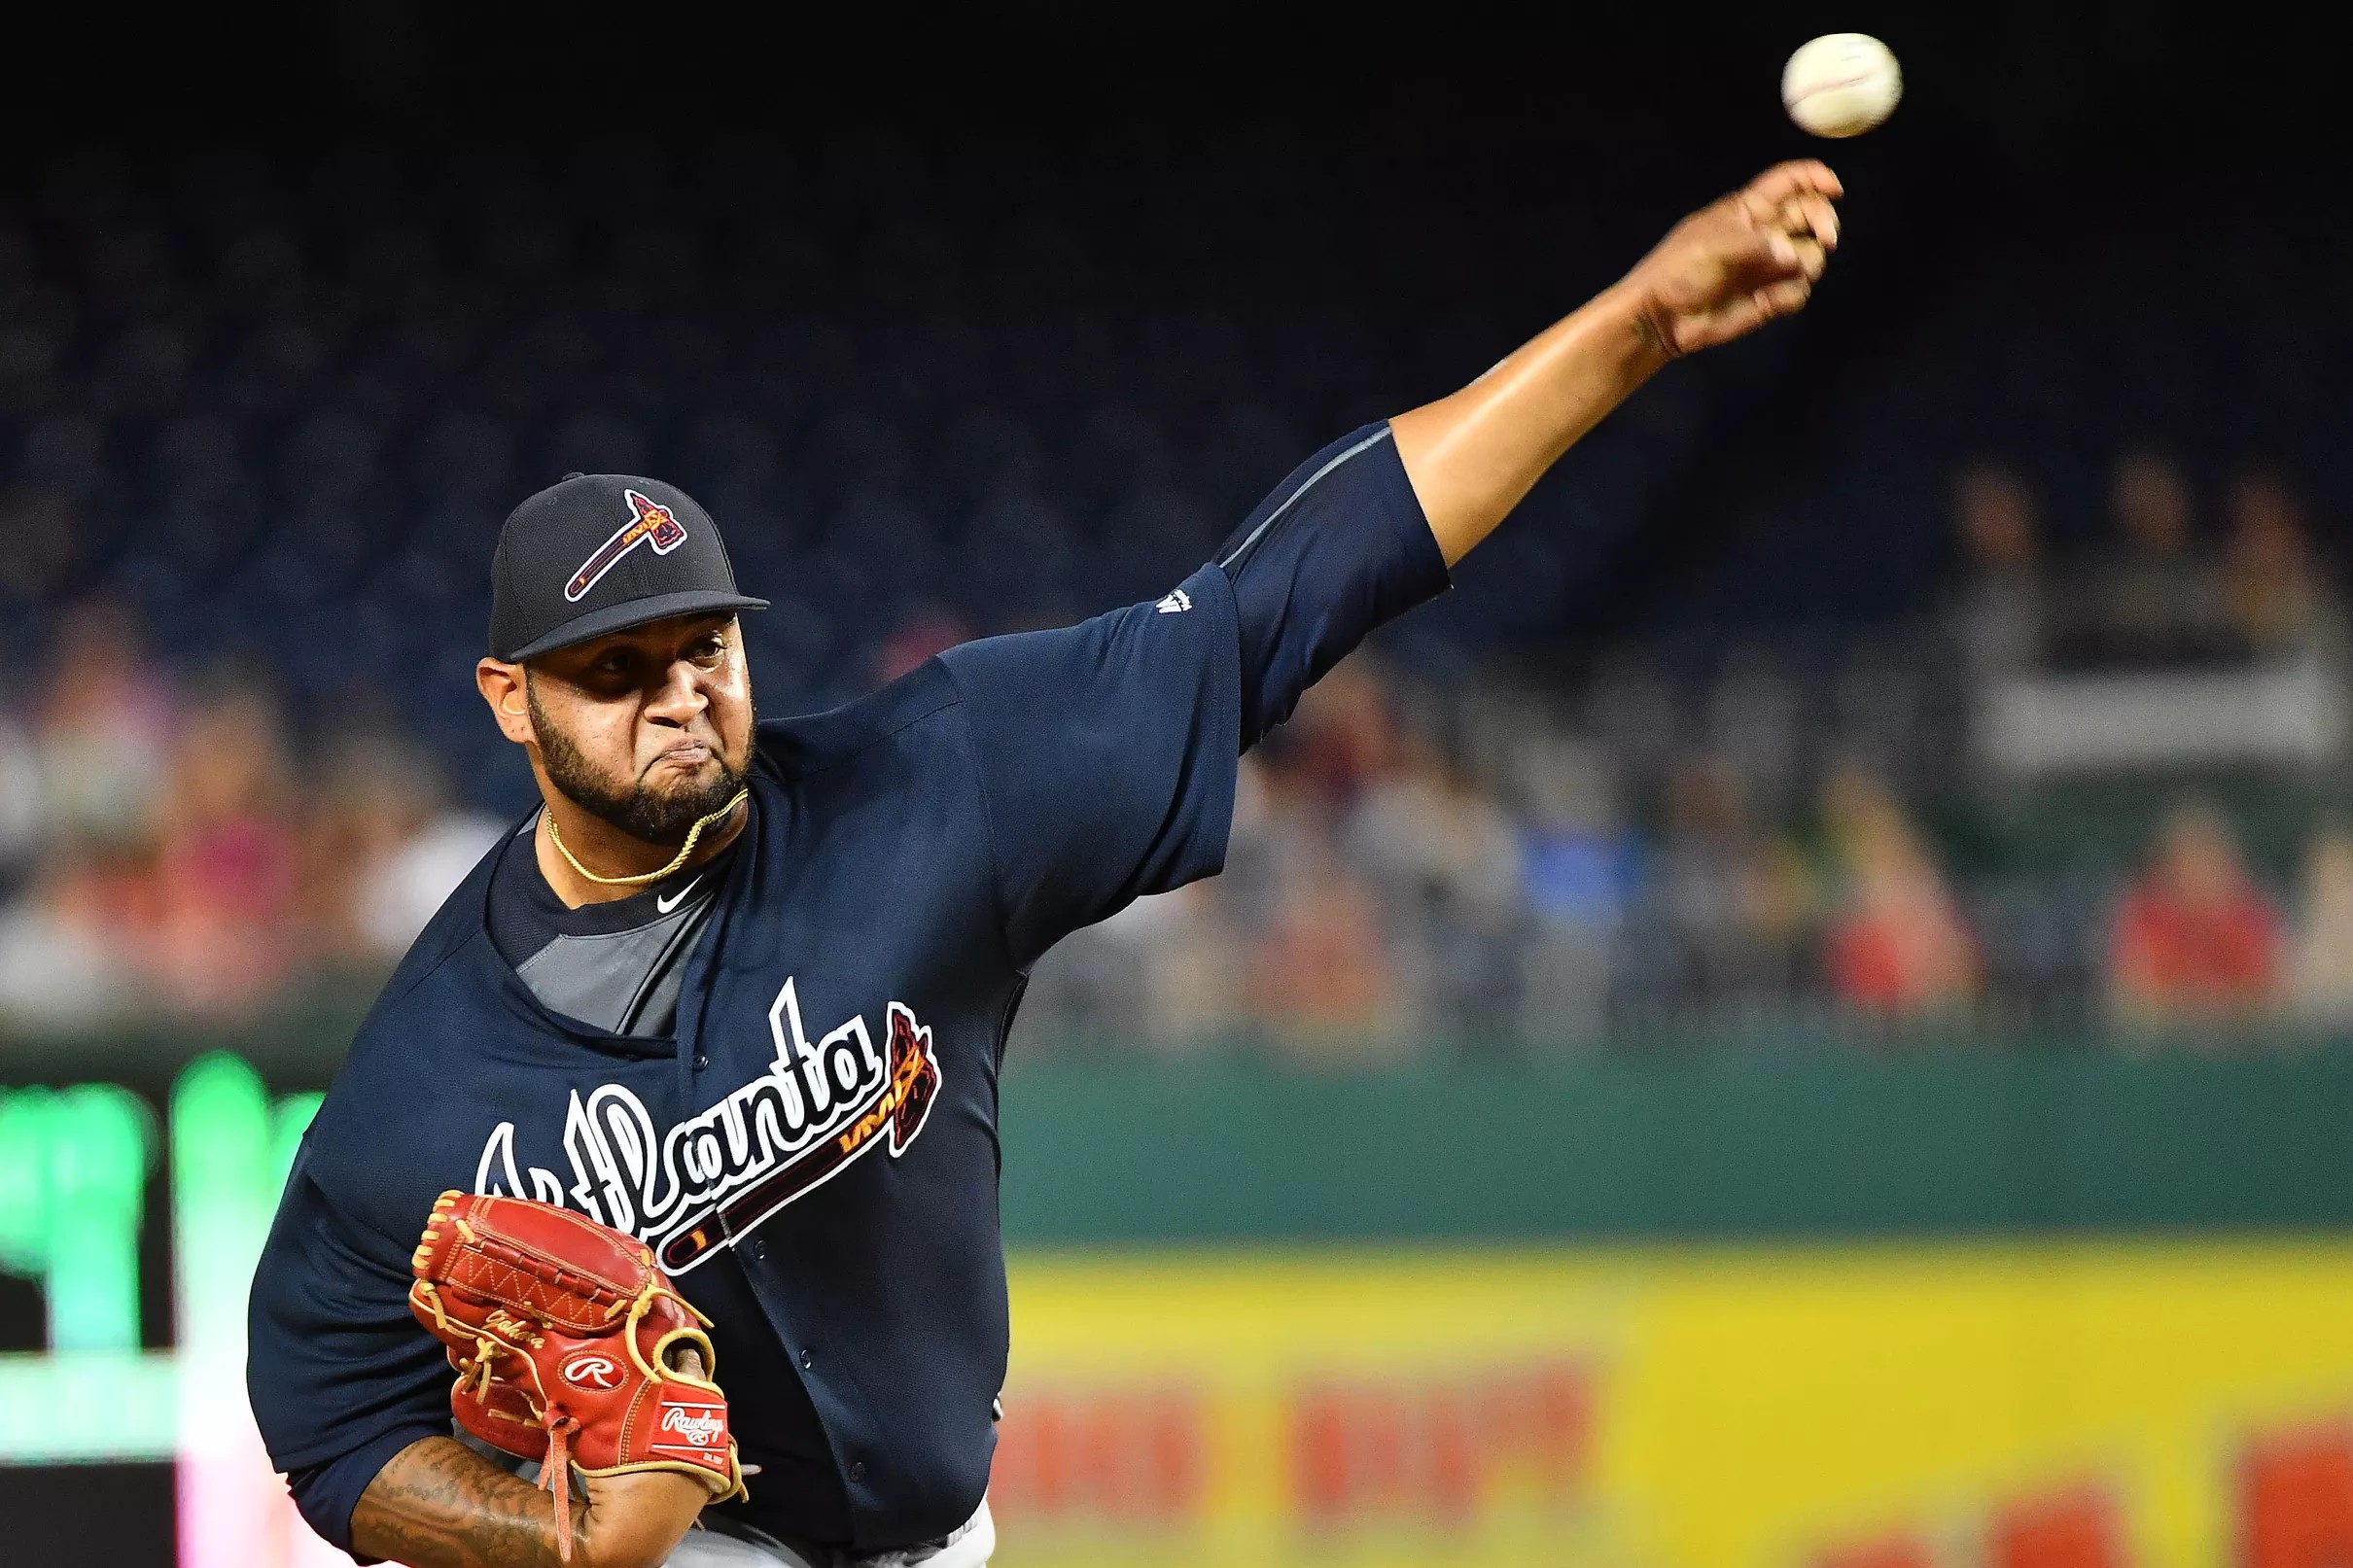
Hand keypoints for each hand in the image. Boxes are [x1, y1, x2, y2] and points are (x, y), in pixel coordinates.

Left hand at [1621, 161, 1843, 357]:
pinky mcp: (1770, 297)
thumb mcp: (1715, 244)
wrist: (1662, 317)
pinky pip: (1799, 291)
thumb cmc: (1680, 270)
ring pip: (1811, 256)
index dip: (1814, 178)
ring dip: (1806, 263)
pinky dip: (1790, 295)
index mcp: (1749, 210)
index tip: (1834, 189)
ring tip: (1782, 273)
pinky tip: (1767, 301)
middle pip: (1810, 215)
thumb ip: (1758, 244)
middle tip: (1826, 238)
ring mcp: (1769, 266)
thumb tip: (1794, 257)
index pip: (1789, 182)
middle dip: (1824, 222)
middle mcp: (1765, 234)